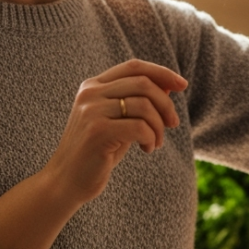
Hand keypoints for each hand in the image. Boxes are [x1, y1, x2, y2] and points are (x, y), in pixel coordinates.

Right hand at [44, 59, 187, 203]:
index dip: (161, 72)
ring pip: (144, 105)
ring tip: (156, 142)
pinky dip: (151, 138)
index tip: (182, 85)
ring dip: (159, 126)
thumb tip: (169, 86)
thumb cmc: (96, 153)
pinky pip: (140, 127)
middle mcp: (90, 93)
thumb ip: (138, 103)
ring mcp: (92, 111)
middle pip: (143, 83)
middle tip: (173, 124)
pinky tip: (147, 149)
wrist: (66, 182)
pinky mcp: (97, 131)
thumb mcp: (119, 123)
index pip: (134, 66)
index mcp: (93, 86)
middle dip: (166, 104)